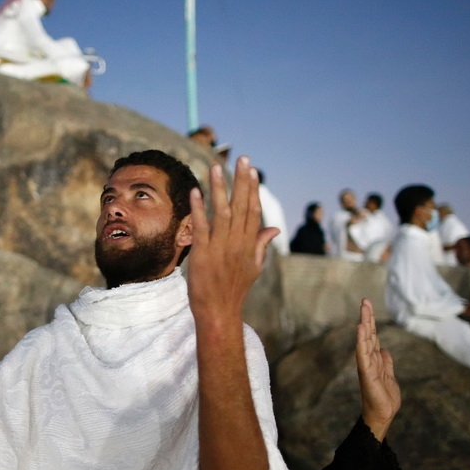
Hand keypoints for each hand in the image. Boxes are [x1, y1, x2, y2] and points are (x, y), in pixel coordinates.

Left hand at [186, 156, 277, 324]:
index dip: (252, 189)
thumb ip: (262, 244)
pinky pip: (201, 227)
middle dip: (241, 181)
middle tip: (242, 158)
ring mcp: (220, 247)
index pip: (253, 210)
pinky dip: (198, 209)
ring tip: (216, 167)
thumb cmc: (235, 288)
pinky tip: (195, 192)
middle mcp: (237, 242)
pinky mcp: (202, 253)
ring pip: (221, 212)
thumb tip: (274, 228)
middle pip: (242, 206)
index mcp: (249, 244)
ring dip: (219, 189)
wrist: (219, 310)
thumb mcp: (254, 266)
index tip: (252, 170)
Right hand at [356, 299, 399, 441]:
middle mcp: (369, 359)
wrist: (383, 414)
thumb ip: (386, 362)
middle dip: (367, 317)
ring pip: (365, 340)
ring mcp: (367, 365)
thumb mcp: (389, 375)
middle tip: (365, 300)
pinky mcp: (367, 372)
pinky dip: (361, 340)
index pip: (373, 336)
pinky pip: (363, 353)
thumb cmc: (384, 398)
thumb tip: (384, 349)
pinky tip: (361, 328)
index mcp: (375, 359)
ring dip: (365, 323)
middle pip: (368, 334)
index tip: (368, 305)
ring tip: (364, 308)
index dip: (371, 321)